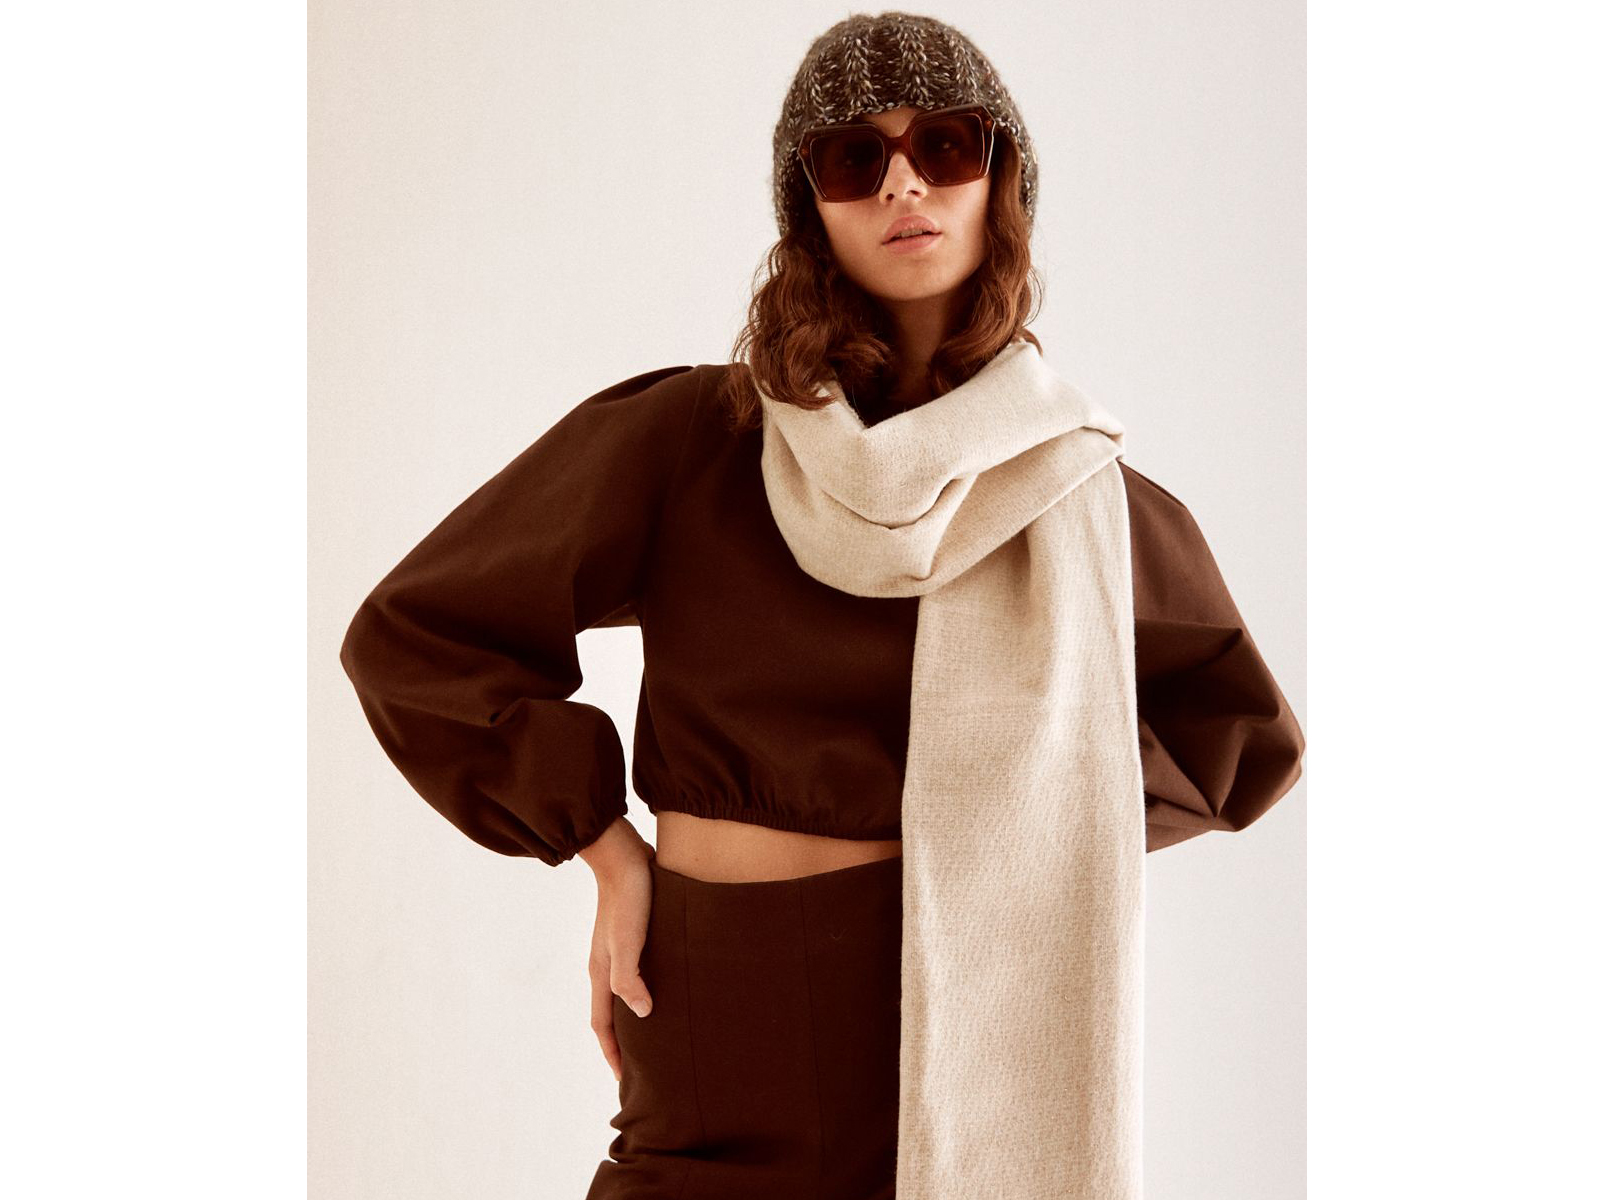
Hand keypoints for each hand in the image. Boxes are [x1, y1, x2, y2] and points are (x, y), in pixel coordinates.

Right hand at [582, 821, 656, 1082]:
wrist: (624, 853)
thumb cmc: (627, 897)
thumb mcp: (627, 940)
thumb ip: (630, 978)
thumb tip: (643, 1014)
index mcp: (601, 971)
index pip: (603, 1024)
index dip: (613, 1053)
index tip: (626, 1080)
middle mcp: (606, 964)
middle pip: (612, 1013)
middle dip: (622, 1042)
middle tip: (642, 1066)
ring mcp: (619, 948)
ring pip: (625, 993)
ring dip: (636, 1017)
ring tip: (657, 1035)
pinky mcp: (634, 933)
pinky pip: (638, 972)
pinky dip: (647, 989)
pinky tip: (668, 988)